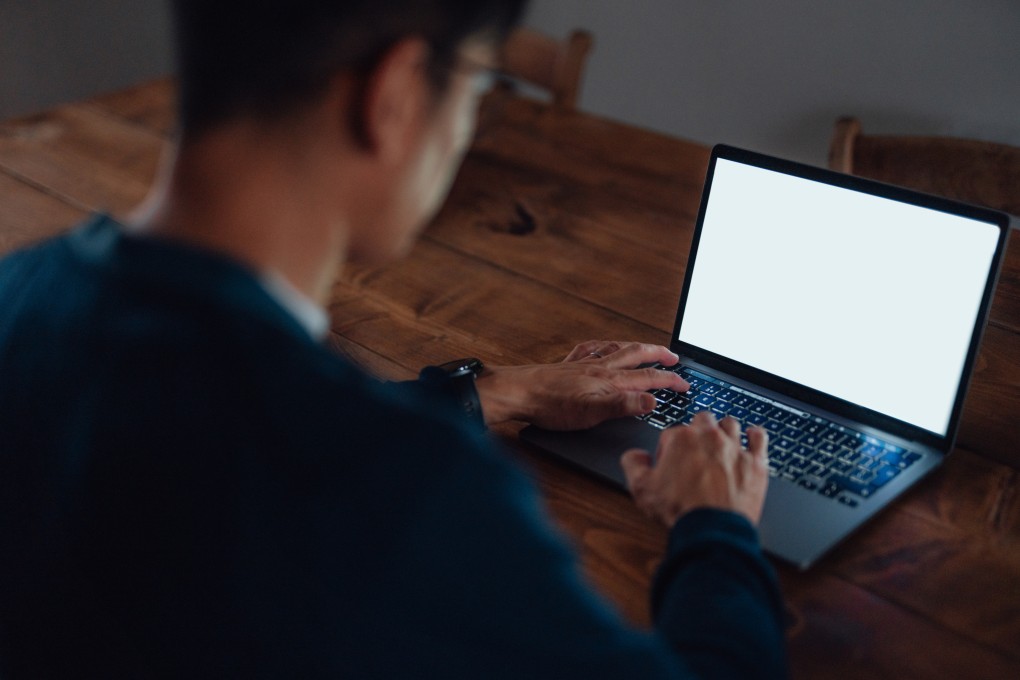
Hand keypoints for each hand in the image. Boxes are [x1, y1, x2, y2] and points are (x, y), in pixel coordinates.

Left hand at [475, 341, 687, 430]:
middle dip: (658, 355)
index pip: (648, 379)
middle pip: (635, 355)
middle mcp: (599, 368)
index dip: (670, 382)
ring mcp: (582, 364)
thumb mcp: (591, 412)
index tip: (686, 385)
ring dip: (635, 347)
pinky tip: (601, 347)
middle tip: (675, 357)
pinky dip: (603, 346)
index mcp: (609, 381)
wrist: (517, 392)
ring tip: (646, 348)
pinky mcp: (566, 365)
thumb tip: (653, 401)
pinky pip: (590, 349)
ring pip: (616, 349)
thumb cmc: (550, 406)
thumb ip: (623, 405)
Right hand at [620, 412, 768, 525]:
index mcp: (681, 439)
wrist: (713, 530)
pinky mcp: (755, 463)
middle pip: (702, 421)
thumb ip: (633, 465)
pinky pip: (759, 438)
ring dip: (724, 430)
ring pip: (730, 424)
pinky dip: (755, 435)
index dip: (669, 449)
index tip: (670, 464)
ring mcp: (734, 448)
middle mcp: (709, 437)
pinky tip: (751, 437)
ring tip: (720, 442)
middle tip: (695, 450)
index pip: (672, 432)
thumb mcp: (641, 489)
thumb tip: (635, 455)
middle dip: (697, 432)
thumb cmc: (680, 510)